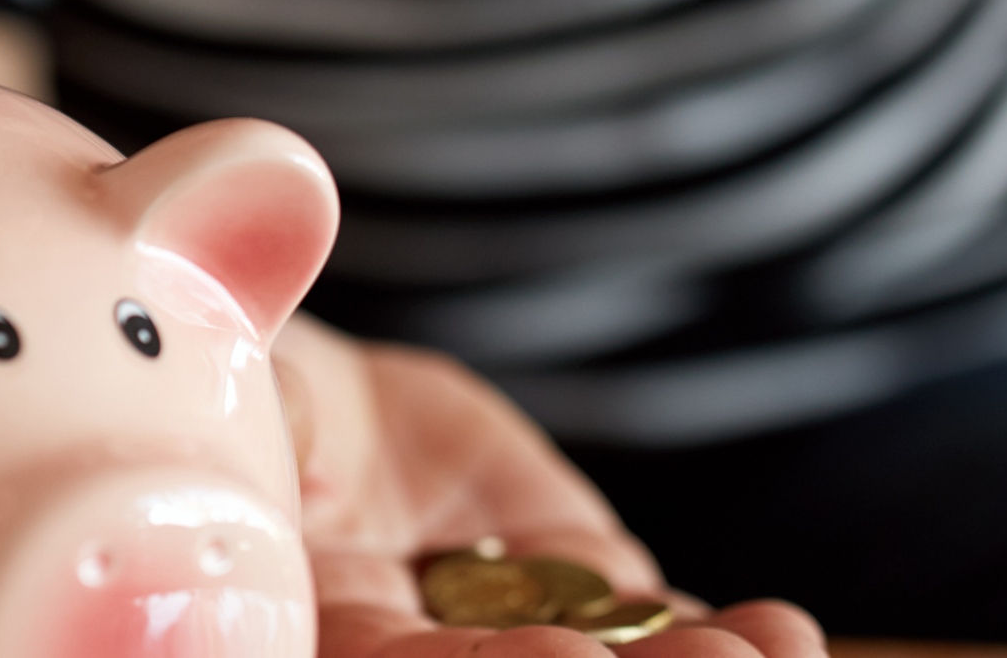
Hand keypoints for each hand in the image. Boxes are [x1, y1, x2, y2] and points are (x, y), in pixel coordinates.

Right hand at [271, 317, 825, 657]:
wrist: (291, 378)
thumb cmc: (234, 376)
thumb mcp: (226, 389)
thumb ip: (244, 429)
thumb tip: (248, 438)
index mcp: (308, 620)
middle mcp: (406, 639)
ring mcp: (493, 618)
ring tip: (757, 654)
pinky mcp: (562, 574)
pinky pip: (638, 616)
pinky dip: (708, 630)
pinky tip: (780, 634)